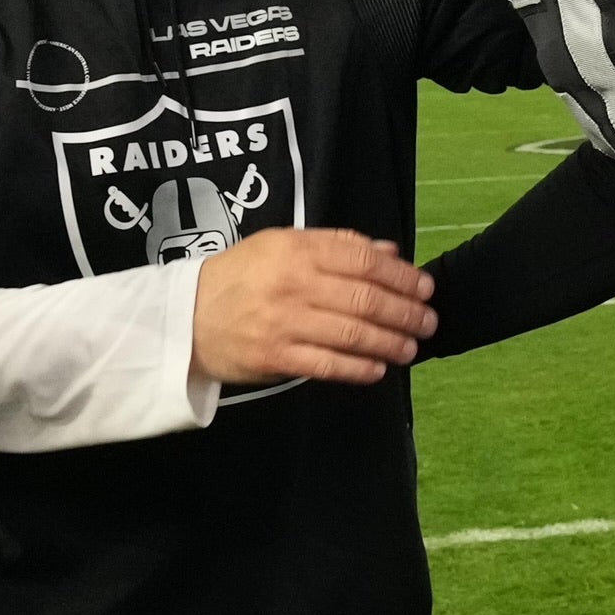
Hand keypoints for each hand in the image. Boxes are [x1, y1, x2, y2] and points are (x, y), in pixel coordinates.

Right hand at [189, 228, 435, 385]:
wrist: (185, 316)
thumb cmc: (241, 276)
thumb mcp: (282, 244)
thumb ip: (337, 245)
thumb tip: (390, 253)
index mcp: (299, 250)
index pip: (364, 261)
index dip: (402, 276)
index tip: (425, 287)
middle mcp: (295, 284)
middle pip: (365, 299)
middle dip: (406, 312)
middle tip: (428, 322)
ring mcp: (285, 323)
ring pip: (352, 334)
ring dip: (390, 343)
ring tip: (411, 348)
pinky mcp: (276, 357)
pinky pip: (327, 365)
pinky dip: (358, 369)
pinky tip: (378, 369)